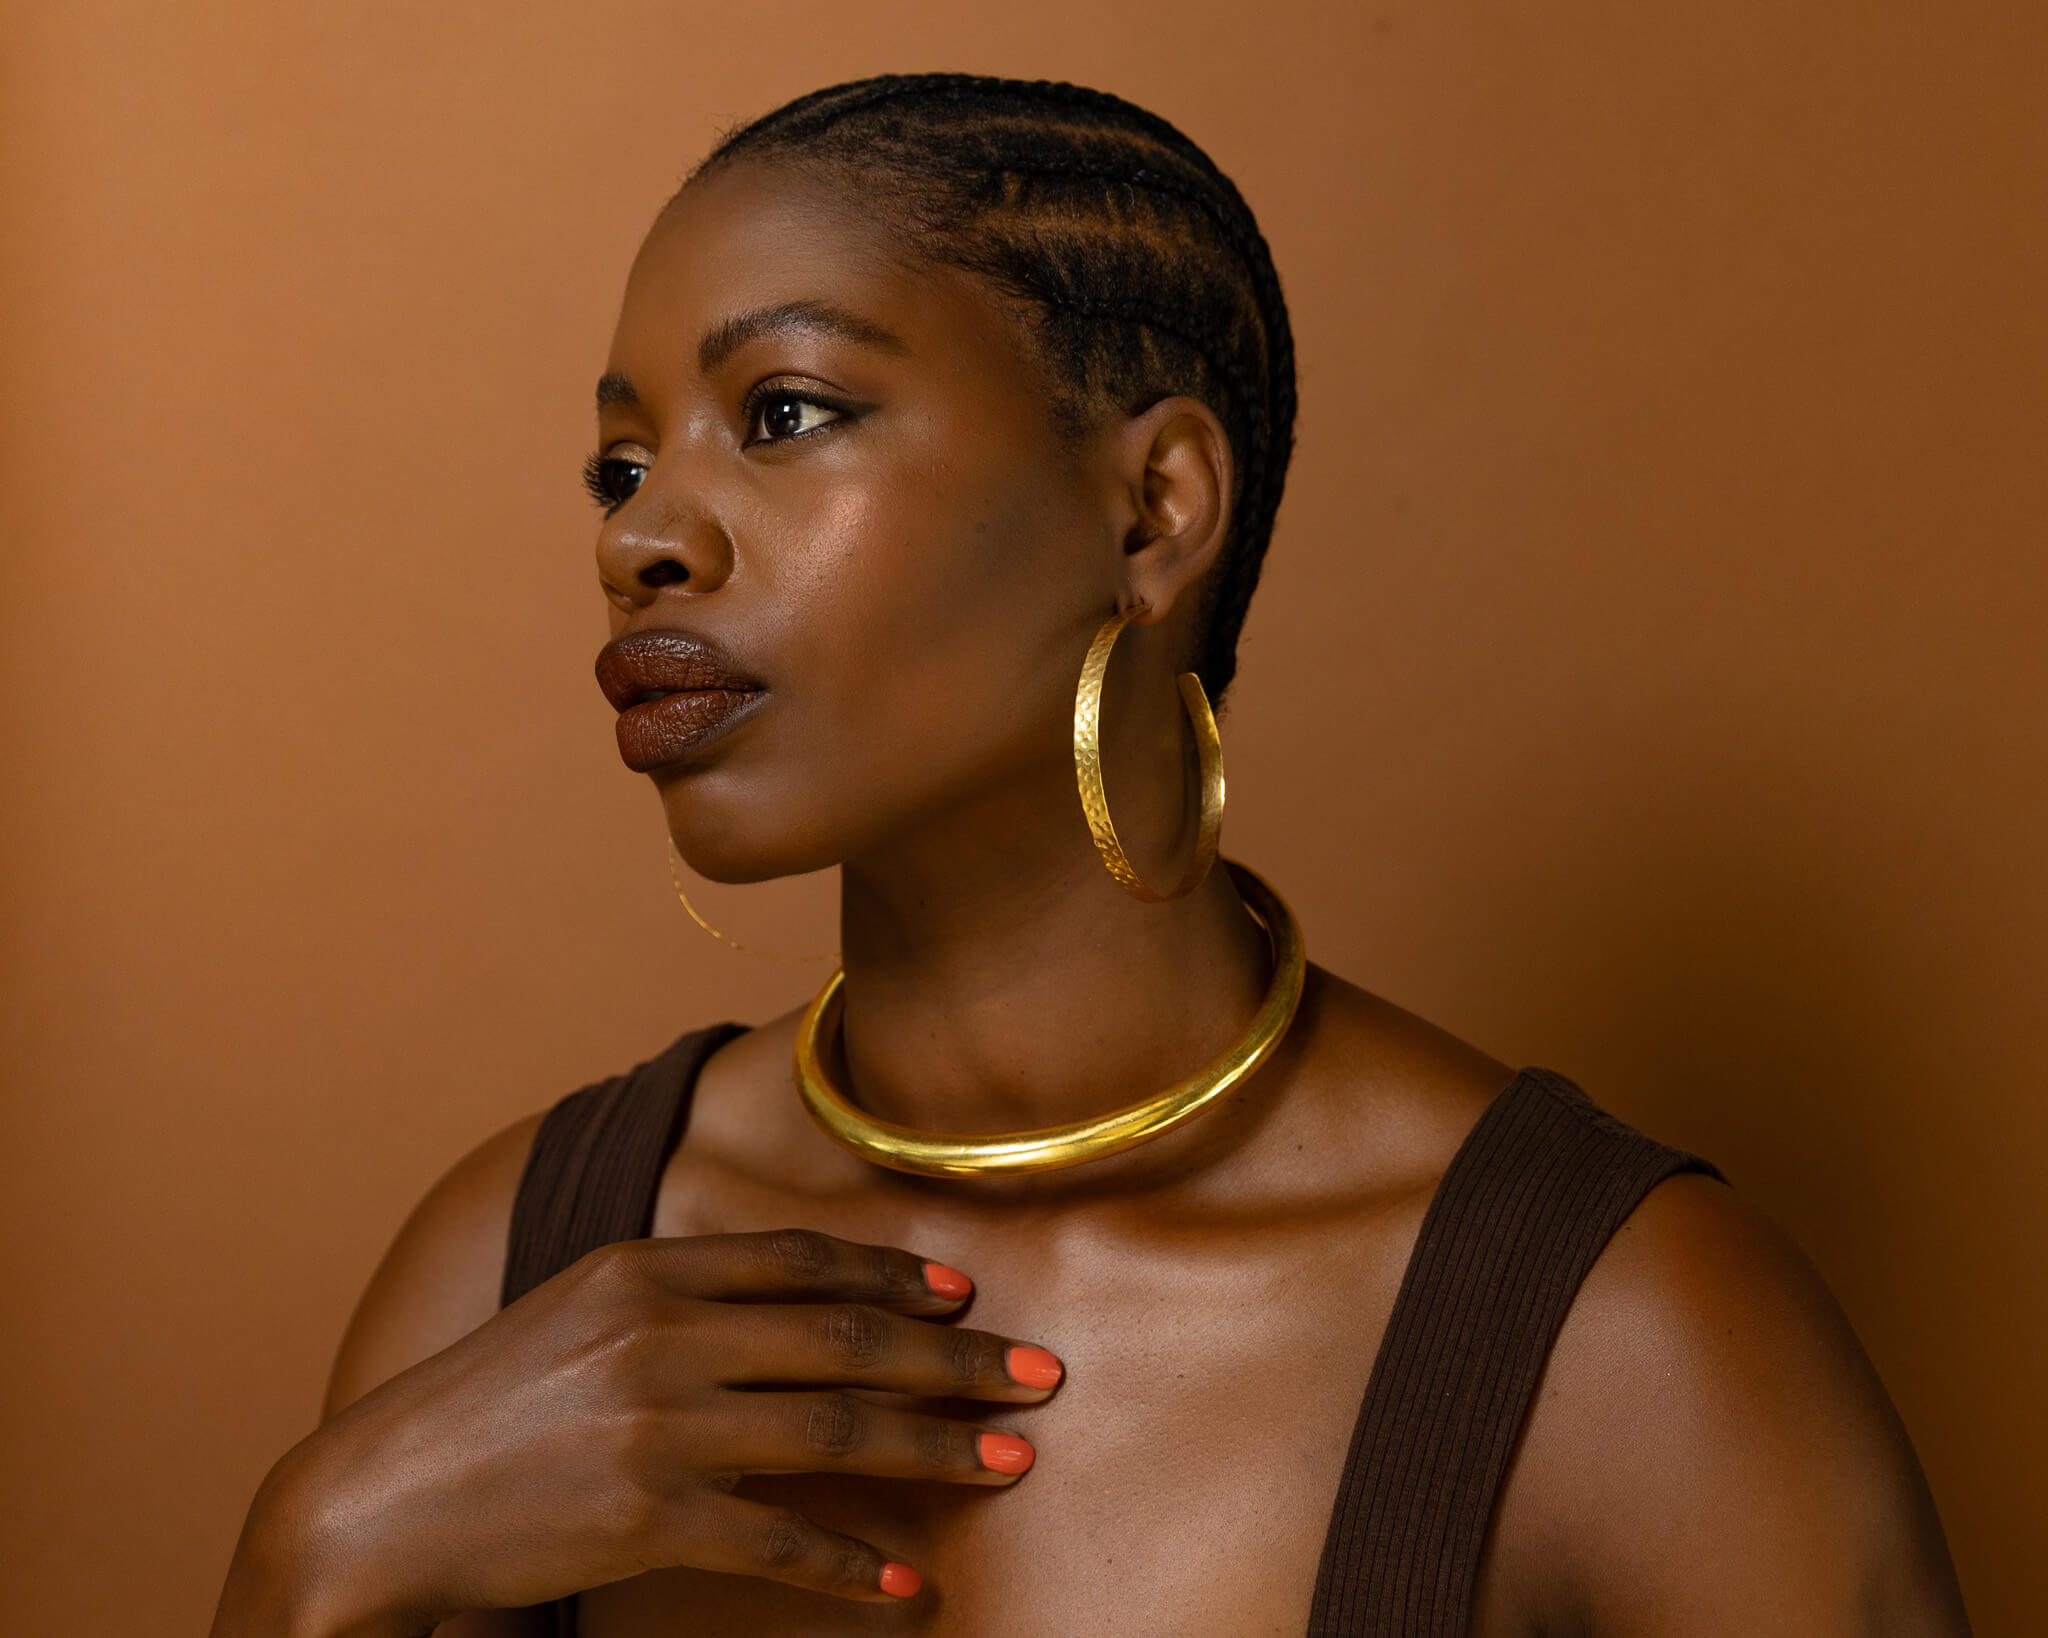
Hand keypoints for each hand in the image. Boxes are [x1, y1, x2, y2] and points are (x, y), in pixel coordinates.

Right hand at [213, 1229, 1061, 1636]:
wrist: (379, 1497)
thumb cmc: (490, 1402)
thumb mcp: (582, 1310)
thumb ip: (682, 1293)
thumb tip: (798, 1302)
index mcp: (648, 1268)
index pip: (803, 1260)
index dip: (897, 1273)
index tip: (965, 1294)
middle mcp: (664, 1331)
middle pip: (847, 1338)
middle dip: (957, 1360)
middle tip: (1038, 1373)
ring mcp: (660, 1422)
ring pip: (838, 1429)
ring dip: (937, 1450)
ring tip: (1011, 1464)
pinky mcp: (648, 1515)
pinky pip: (780, 1539)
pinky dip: (852, 1563)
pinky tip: (908, 1583)